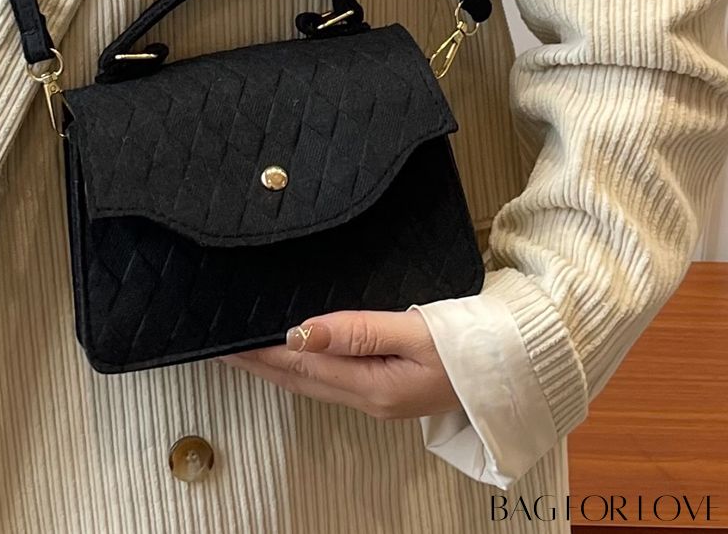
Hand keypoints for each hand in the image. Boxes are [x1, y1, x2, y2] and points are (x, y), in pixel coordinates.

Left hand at [215, 308, 462, 419]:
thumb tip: (302, 331)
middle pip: (298, 380)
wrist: (510, 364)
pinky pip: (328, 380)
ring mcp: (376, 398)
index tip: (227, 340)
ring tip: (240, 350)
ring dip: (274, 366)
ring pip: (310, 383)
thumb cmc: (467, 343)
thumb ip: (358, 330)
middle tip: (217, 346)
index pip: (302, 367)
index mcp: (372, 386)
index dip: (262, 353)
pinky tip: (288, 357)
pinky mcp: (383, 390)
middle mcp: (368, 398)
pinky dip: (300, 368)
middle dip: (257, 363)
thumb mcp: (415, 332)